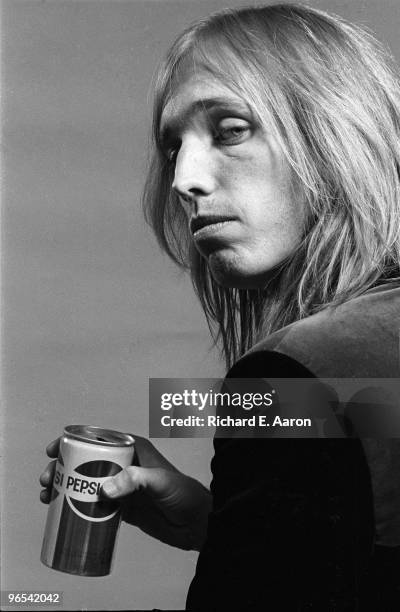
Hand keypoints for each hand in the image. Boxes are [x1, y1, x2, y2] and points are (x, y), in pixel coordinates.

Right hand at [39, 436, 210, 550]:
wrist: (198, 524)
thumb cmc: (185, 495)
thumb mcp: (161, 481)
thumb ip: (137, 480)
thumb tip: (105, 489)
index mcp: (135, 449)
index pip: (99, 439)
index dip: (73, 442)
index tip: (53, 450)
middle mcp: (126, 465)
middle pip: (87, 461)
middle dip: (63, 468)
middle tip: (46, 480)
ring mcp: (123, 487)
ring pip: (87, 482)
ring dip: (65, 487)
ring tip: (47, 497)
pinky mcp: (122, 507)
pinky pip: (94, 504)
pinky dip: (76, 505)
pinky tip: (61, 512)